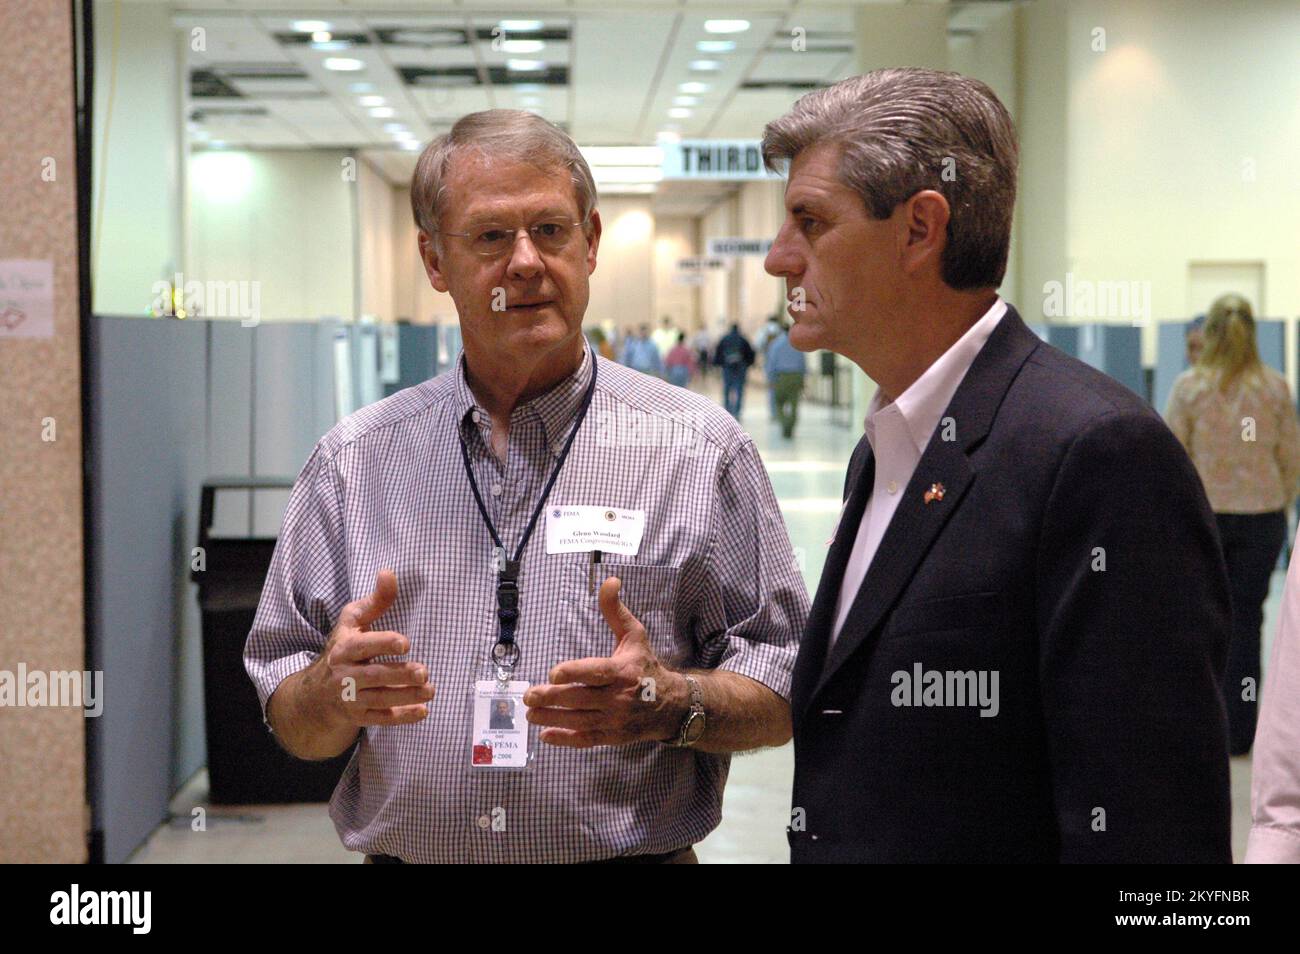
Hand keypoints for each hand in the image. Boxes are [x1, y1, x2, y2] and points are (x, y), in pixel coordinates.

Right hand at [303, 568, 434, 728]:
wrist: (315, 694)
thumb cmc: (342, 649)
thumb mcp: (352, 622)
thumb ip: (375, 601)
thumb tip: (389, 573)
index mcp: (343, 648)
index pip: (362, 646)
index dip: (383, 643)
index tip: (405, 643)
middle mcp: (344, 675)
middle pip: (373, 676)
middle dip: (399, 675)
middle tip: (424, 671)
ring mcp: (350, 698)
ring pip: (379, 699)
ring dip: (406, 696)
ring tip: (430, 689)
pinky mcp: (358, 716)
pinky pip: (380, 718)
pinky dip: (401, 717)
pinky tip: (422, 711)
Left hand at [525, 577, 687, 747]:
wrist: (670, 705)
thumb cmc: (646, 666)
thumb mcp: (635, 635)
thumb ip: (615, 611)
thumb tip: (609, 580)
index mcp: (623, 671)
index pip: (596, 673)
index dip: (574, 673)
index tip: (554, 672)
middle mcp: (618, 697)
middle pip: (580, 698)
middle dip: (552, 698)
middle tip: (529, 695)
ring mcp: (614, 719)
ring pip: (579, 720)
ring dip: (551, 717)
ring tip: (530, 713)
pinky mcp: (612, 735)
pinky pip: (586, 739)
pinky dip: (565, 739)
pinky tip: (545, 734)